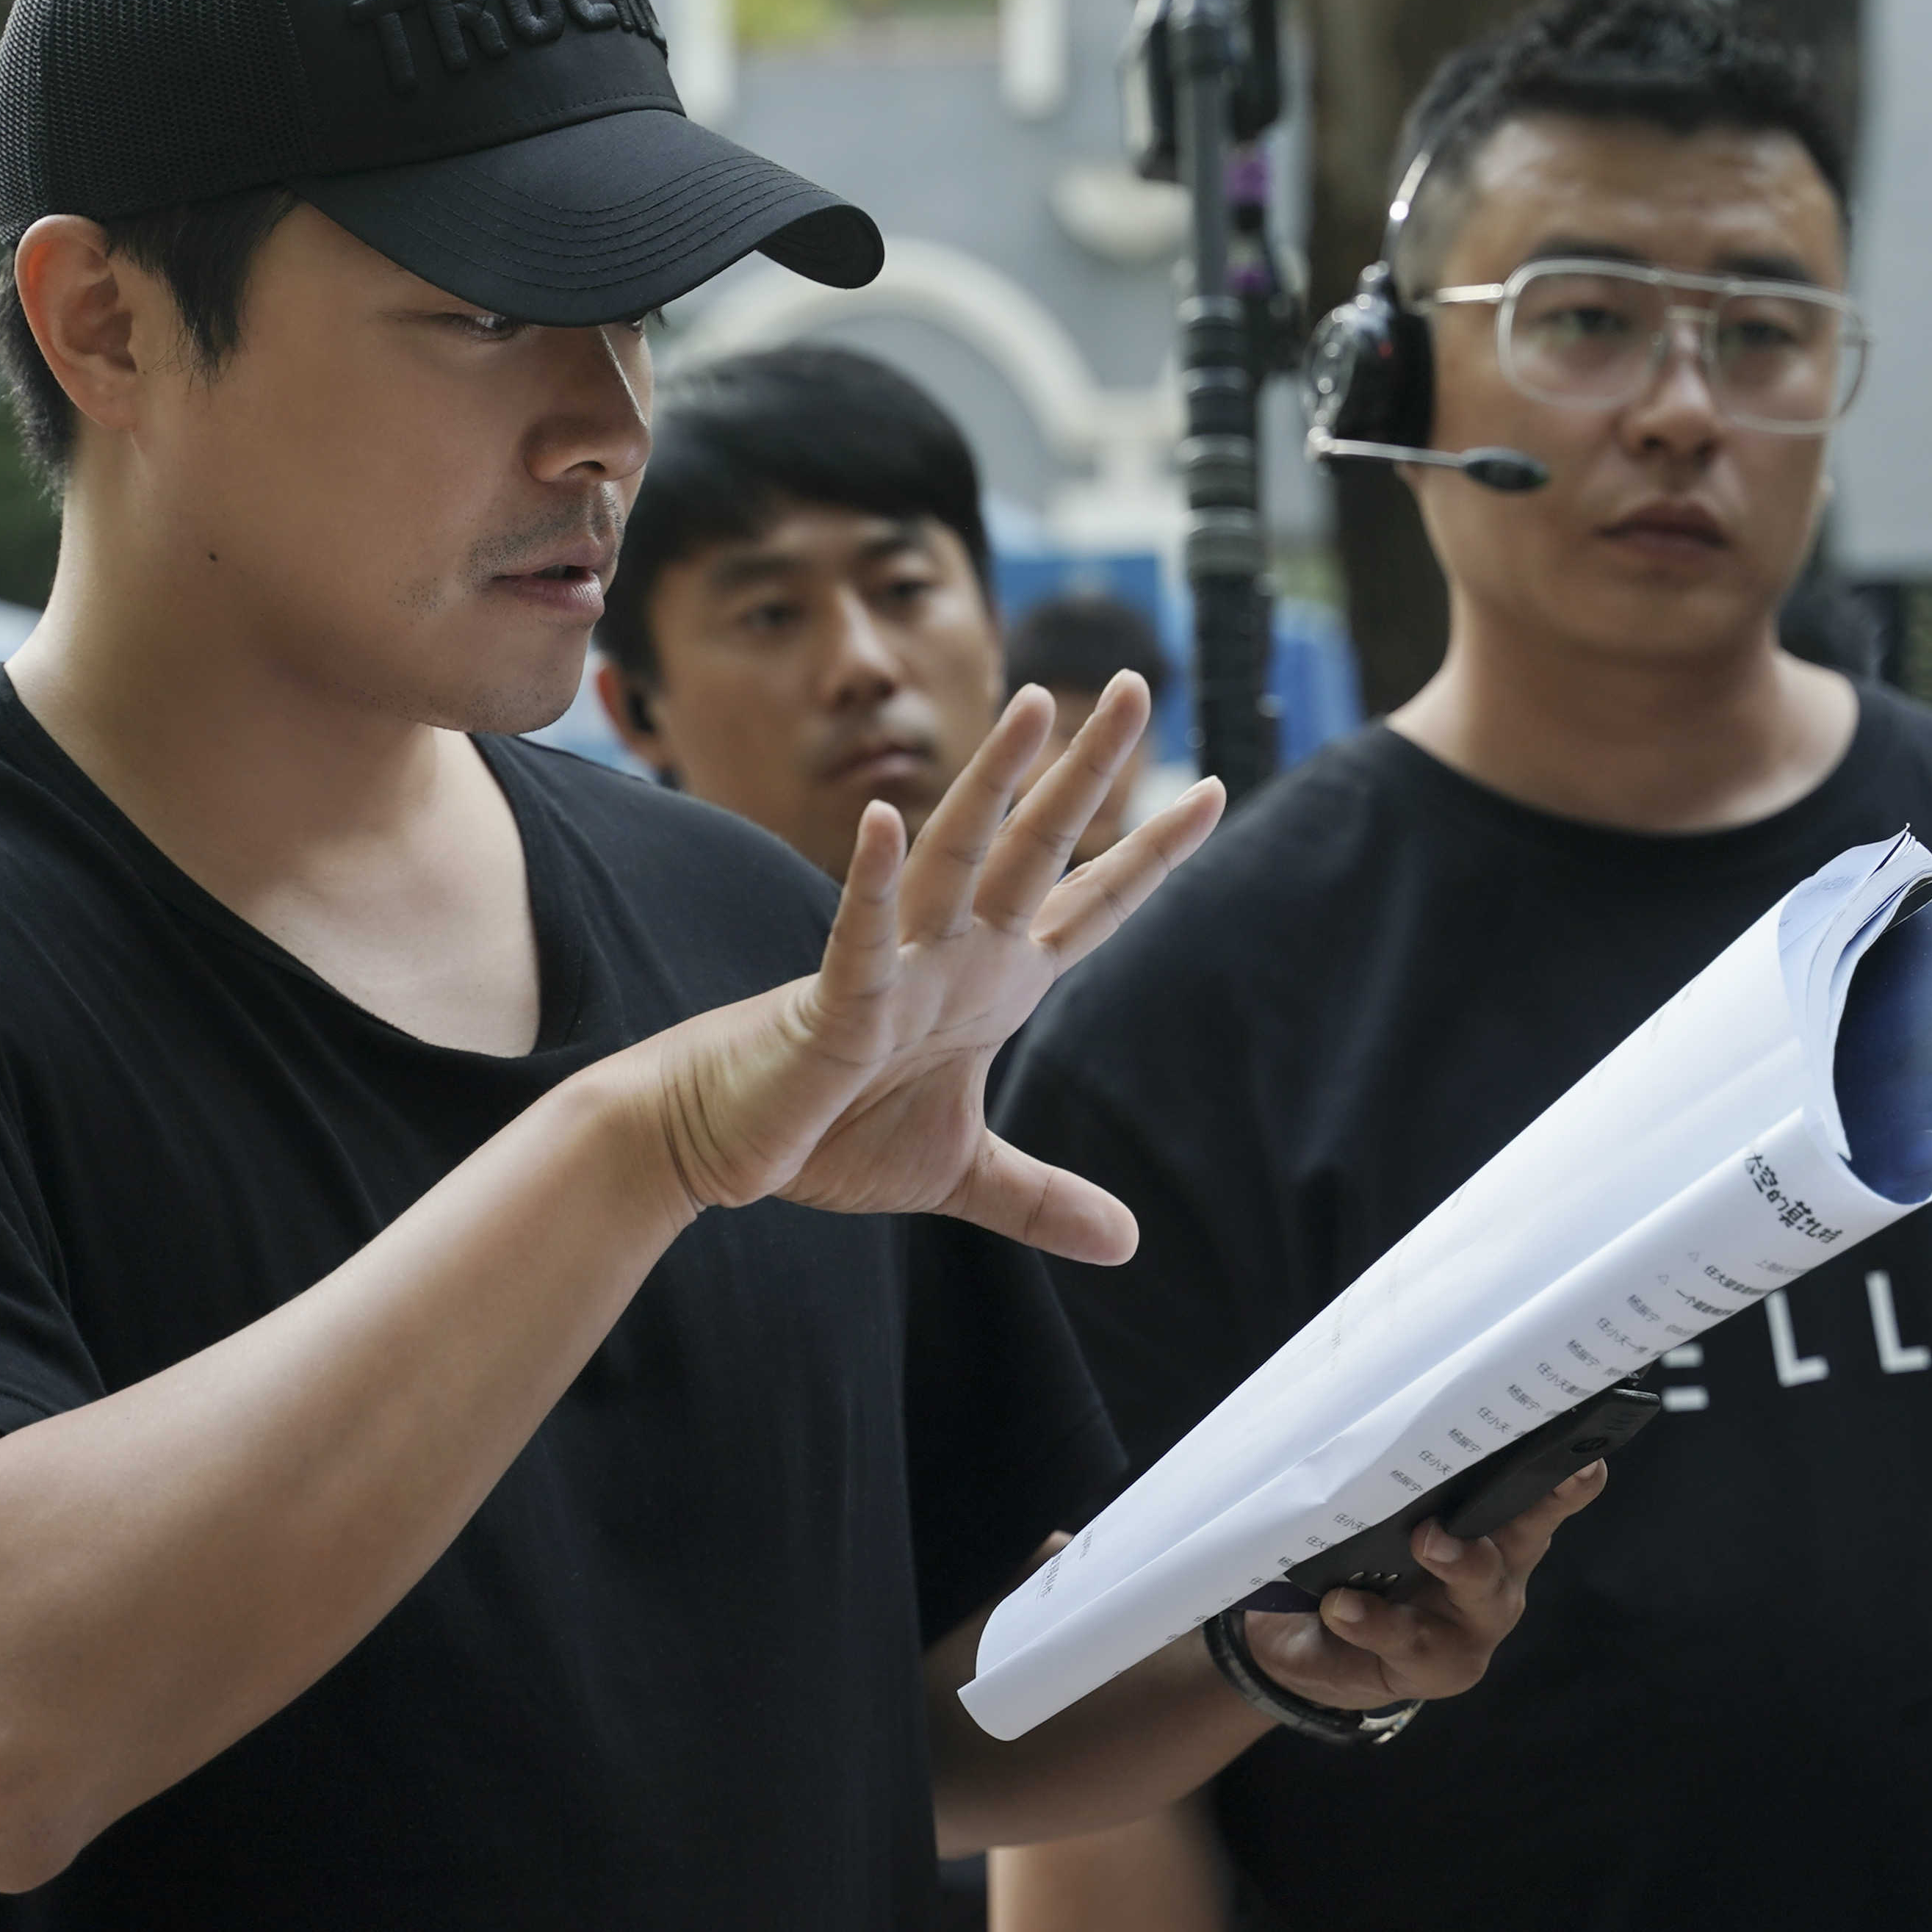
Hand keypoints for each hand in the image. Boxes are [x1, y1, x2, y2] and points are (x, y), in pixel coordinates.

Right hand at [626, 676, 1222, 1261]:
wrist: (720, 1142)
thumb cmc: (828, 1133)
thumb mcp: (963, 1174)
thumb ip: (1042, 1198)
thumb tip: (1128, 1244)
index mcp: (990, 981)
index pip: (1088, 902)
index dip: (1150, 853)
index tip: (1212, 790)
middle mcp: (951, 955)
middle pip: (1036, 849)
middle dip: (1087, 773)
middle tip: (1142, 687)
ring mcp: (895, 970)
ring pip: (953, 858)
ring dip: (993, 783)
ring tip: (1035, 704)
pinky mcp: (833, 1005)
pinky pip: (858, 937)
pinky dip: (872, 884)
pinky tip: (885, 823)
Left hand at [1234, 1460, 1610, 1712]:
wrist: (1324, 1650)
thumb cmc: (1368, 1563)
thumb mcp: (1387, 1518)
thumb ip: (1399, 1479)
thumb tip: (1379, 1396)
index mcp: (1497, 1527)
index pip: (1540, 1493)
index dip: (1566, 1479)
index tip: (1583, 1459)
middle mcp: (1499, 1573)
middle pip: (1525, 1535)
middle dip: (1526, 1509)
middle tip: (1493, 1480)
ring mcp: (1471, 1625)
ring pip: (1477, 1590)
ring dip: (1457, 1560)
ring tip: (1426, 1541)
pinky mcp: (1434, 1666)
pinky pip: (1404, 1640)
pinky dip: (1370, 1619)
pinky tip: (1342, 1605)